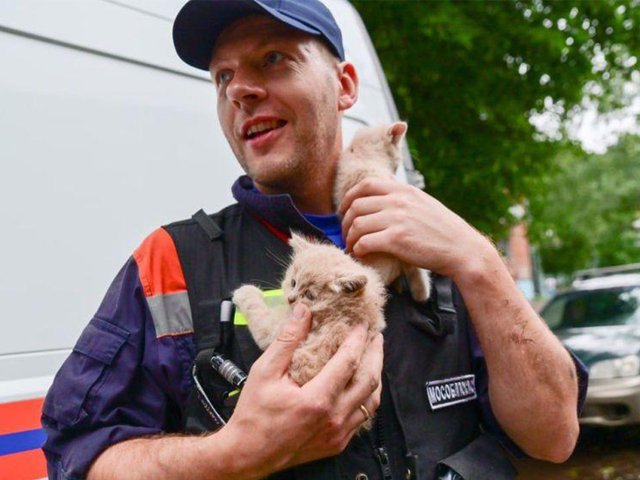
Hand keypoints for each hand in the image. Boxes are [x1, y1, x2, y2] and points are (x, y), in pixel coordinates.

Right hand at [215, 304, 382, 478]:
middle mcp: (333, 418)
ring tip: (373, 359)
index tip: (361, 325)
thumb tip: (303, 312)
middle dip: (375, 355)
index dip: (358, 340)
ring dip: (375, 377)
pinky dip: (366, 398)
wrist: (248, 455)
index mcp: (317, 400)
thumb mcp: (265, 371)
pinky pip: (362, 418)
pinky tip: (360, 387)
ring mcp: (338, 434)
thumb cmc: (253, 415)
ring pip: (371, 402)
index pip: (348, 362)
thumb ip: (287, 340)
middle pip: (368, 381)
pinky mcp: (337, 444)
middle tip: (375, 337)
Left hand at [339, 177, 492, 279]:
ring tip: (351, 247)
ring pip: (357, 224)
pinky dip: (357, 249)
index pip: (365, 185)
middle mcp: (398, 201)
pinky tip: (361, 254)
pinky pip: (364, 242)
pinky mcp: (396, 240)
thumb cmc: (442, 230)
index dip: (349, 197)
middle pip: (356, 205)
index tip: (344, 210)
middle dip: (345, 221)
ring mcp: (397, 219)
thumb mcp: (423, 203)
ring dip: (349, 238)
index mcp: (404, 190)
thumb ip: (403, 198)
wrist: (462, 249)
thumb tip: (384, 193)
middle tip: (346, 234)